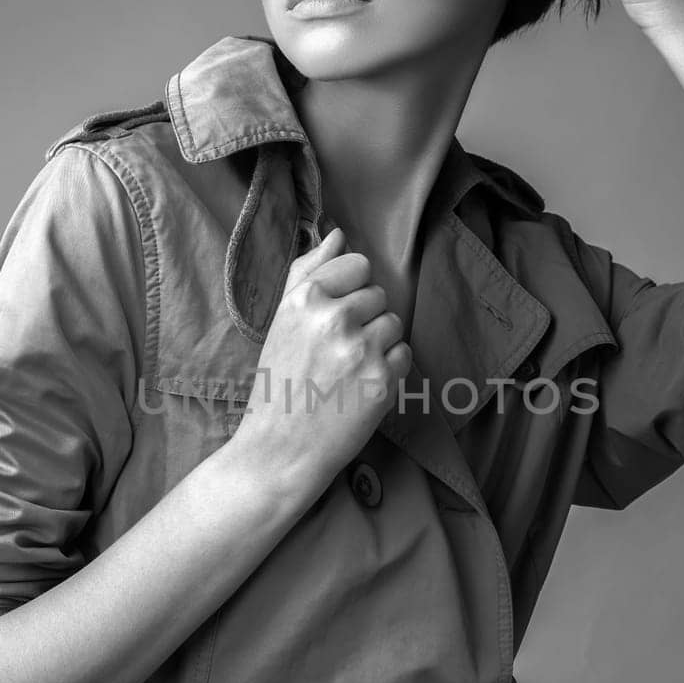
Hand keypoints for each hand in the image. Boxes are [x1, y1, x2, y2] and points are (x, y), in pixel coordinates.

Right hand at [233, 227, 411, 487]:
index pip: (358, 265)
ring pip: (394, 324)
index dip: (350, 290)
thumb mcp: (281, 321)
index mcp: (305, 298)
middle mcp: (334, 318)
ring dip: (378, 344)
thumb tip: (337, 233)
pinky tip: (361, 386)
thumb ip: (307, 272)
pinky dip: (389, 370)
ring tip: (348, 369)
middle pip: (378, 295)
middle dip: (364, 319)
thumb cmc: (279, 383)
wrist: (279, 448)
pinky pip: (404, 355)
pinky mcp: (383, 380)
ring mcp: (361, 349)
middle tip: (336, 352)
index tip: (334, 316)